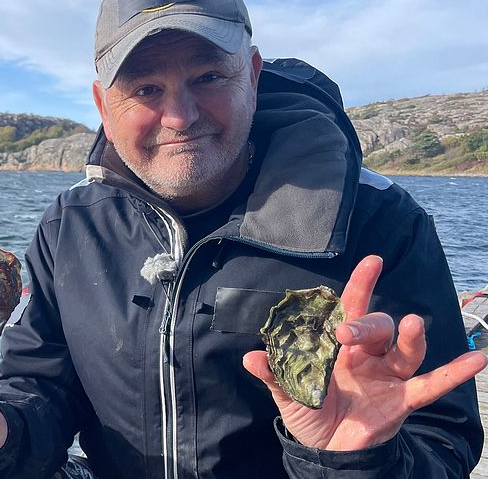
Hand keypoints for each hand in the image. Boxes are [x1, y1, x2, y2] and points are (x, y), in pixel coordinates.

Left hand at [243, 255, 487, 450]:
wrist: (327, 453)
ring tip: (413, 324)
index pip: (350, 309)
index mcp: (338, 347)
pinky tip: (478, 358)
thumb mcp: (287, 395)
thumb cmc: (310, 414)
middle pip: (376, 327)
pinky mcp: (402, 401)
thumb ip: (274, 376)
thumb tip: (250, 357)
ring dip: (411, 337)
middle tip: (346, 331)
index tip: (372, 261)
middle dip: (365, 324)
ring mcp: (388, 376)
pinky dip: (455, 372)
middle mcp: (367, 356)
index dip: (360, 285)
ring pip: (405, 350)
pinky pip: (432, 384)